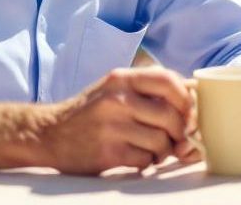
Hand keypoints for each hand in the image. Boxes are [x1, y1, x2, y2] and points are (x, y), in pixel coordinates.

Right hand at [42, 68, 198, 173]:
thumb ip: (147, 89)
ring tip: (154, 149)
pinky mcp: (107, 152)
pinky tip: (137, 157)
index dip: (186, 99)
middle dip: (179, 132)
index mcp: (122, 79)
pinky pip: (145, 159)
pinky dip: (147, 161)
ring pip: (161, 141)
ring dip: (164, 150)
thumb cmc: (90, 112)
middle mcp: (117, 99)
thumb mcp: (114, 88)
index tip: (188, 112)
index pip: (168, 80)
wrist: (49, 134)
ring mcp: (112, 126)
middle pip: (171, 116)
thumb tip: (191, 101)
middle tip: (174, 138)